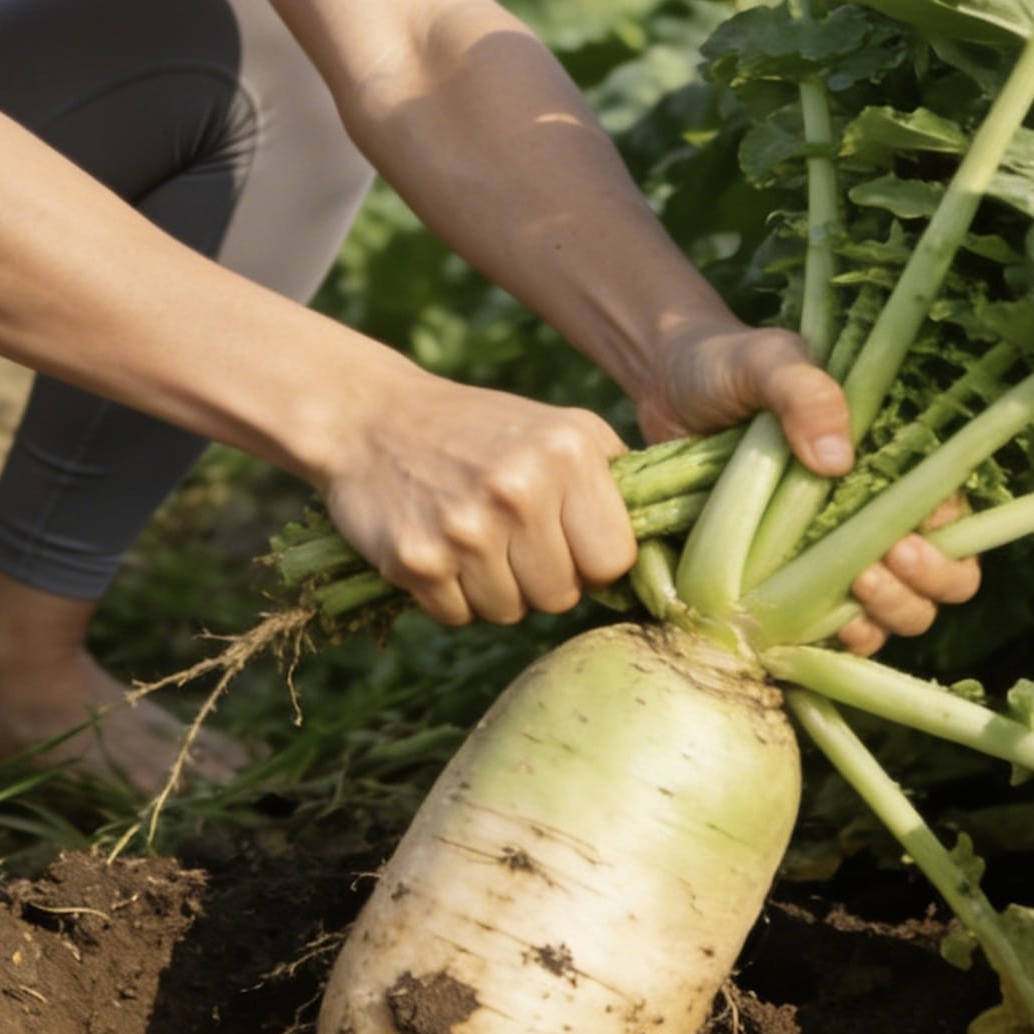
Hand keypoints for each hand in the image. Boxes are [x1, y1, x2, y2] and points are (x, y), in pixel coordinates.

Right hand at [321, 369, 636, 628]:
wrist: (369, 416)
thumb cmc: (476, 429)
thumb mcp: (555, 428)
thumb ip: (611, 480)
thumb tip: (664, 554)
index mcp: (566, 452)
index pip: (613, 560)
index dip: (588, 558)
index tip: (561, 537)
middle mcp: (520, 488)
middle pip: (561, 596)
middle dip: (538, 577)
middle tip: (505, 535)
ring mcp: (464, 527)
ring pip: (509, 613)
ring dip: (492, 588)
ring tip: (469, 536)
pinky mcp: (415, 560)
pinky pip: (457, 616)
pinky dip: (447, 593)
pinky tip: (435, 545)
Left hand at [639, 321, 980, 650]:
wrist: (663, 388)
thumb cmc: (728, 367)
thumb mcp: (767, 361)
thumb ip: (804, 392)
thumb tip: (837, 459)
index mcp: (893, 465)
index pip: (954, 521)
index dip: (947, 545)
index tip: (905, 540)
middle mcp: (875, 516)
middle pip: (942, 581)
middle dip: (921, 588)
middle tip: (875, 568)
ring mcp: (831, 554)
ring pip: (897, 614)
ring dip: (885, 616)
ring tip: (850, 588)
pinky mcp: (784, 581)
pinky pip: (831, 631)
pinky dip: (836, 641)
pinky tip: (815, 629)